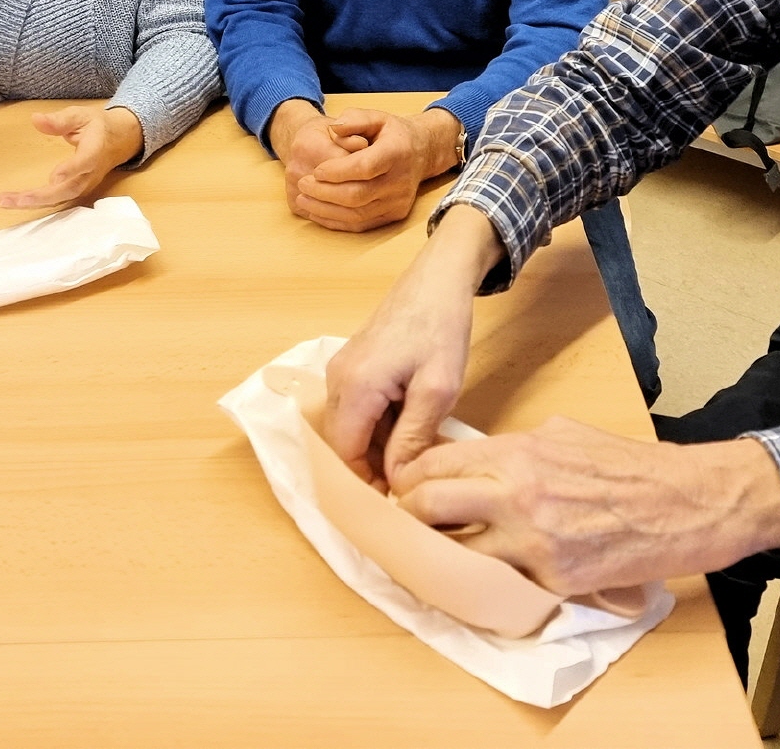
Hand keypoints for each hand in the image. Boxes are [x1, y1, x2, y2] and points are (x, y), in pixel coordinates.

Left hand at [0, 105, 143, 209]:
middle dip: (41, 196)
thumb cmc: (97, 126)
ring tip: (6, 201)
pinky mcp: (76, 191)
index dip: (71, 170)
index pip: (86, 161)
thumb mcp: (81, 115)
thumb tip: (36, 119)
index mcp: (95, 149)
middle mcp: (90, 173)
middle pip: (68, 189)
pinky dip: (36, 204)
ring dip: (33, 203)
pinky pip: (57, 201)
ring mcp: (84, 185)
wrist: (119, 141)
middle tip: (14, 199)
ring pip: (60, 199)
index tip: (53, 176)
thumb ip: (59, 120)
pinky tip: (15, 202)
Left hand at [274, 104, 463, 232]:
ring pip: (358, 214)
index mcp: (397, 152)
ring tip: (304, 198)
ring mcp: (399, 201)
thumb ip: (355, 119)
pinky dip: (336, 221)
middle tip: (303, 184)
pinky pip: (362, 224)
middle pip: (358, 195)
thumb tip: (335, 128)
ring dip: (326, 209)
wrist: (421, 152)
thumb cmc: (392, 133)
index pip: (365, 167)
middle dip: (325, 192)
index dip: (337, 171)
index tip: (316, 170)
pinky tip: (318, 211)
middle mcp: (401, 180)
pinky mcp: (394, 215)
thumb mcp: (376, 117)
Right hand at [321, 204, 499, 484]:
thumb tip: (396, 482)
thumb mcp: (438, 389)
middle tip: (412, 482)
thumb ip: (412, 438)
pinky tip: (411, 426)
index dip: (367, 484)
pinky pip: (356, 409)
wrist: (438, 278)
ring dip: (378, 446)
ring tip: (417, 454)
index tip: (398, 502)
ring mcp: (341, 370)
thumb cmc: (442, 328)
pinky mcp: (351, 365)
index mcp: (355, 387)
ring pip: (350, 427)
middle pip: (343, 443)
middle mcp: (337, 380)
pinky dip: (378, 425)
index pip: (345, 454)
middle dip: (373, 467)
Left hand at [391, 420, 779, 594]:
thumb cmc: (626, 466)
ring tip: (446, 556)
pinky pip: (501, 587)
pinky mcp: (554, 580)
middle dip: (411, 518)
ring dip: (445, 557)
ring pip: (455, 555)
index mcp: (517, 453)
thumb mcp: (562, 434)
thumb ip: (513, 449)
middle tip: (414, 526)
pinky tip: (491, 578)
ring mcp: (533, 542)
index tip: (404, 490)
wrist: (682, 503)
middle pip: (427, 508)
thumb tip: (473, 462)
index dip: (408, 480)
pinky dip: (490, 584)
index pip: (432, 465)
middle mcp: (516, 495)